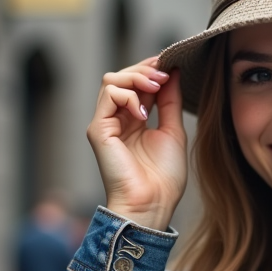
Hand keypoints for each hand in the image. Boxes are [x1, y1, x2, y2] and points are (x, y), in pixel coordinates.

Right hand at [85, 58, 186, 230]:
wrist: (152, 204)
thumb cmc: (164, 177)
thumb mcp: (173, 131)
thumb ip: (171, 101)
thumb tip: (173, 72)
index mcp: (134, 120)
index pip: (137, 83)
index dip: (152, 70)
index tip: (172, 66)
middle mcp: (117, 119)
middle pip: (121, 76)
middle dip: (145, 70)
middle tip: (165, 74)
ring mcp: (106, 123)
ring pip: (111, 80)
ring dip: (136, 77)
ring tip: (157, 87)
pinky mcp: (98, 129)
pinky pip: (109, 96)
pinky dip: (128, 96)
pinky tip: (144, 113)